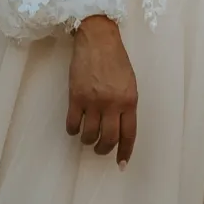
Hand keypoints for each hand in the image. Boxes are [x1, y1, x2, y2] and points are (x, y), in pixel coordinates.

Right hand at [67, 15, 137, 167]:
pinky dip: (73, 130)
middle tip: (100, 149)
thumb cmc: (115, 59)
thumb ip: (126, 104)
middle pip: (109, 139)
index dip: (125, 152)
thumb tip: (119, 126)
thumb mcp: (129, 82)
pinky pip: (73, 124)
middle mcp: (113, 104)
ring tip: (87, 138)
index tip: (121, 163)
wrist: (97, 40)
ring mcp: (93, 101)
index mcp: (130, 100)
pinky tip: (74, 128)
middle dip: (104, 150)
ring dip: (87, 141)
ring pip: (89, 135)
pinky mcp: (75, 97)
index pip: (129, 134)